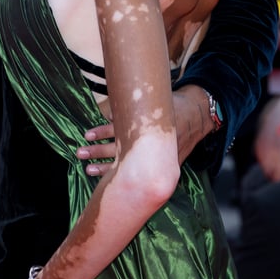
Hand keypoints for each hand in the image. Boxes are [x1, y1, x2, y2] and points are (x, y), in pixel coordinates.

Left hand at [78, 85, 217, 174]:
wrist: (199, 115)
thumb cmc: (173, 105)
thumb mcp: (155, 100)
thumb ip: (133, 106)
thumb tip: (108, 112)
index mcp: (148, 126)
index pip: (120, 131)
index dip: (102, 133)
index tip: (86, 134)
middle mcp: (151, 144)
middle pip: (119, 150)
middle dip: (97, 152)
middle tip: (80, 153)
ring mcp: (157, 157)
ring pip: (126, 166)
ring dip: (105, 167)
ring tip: (88, 168)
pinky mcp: (163, 165)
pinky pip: (139, 173)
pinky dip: (123, 176)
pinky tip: (109, 177)